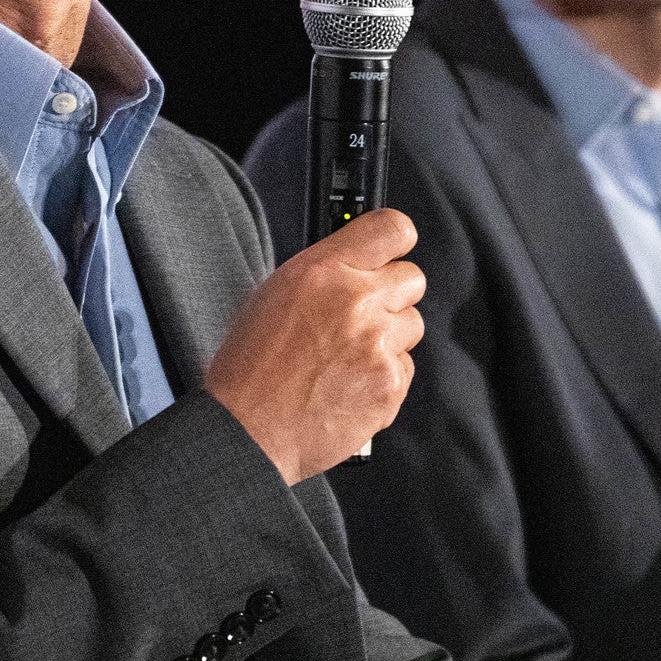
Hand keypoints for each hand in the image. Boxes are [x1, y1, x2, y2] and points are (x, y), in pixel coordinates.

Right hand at [205, 208, 425, 484]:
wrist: (247, 432)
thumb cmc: (250, 369)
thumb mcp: (273, 295)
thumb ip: (324, 273)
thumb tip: (355, 264)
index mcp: (322, 271)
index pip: (393, 228)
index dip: (395, 241)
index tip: (391, 253)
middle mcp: (356, 301)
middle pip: (413, 277)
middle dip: (392, 294)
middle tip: (364, 315)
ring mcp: (377, 344)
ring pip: (412, 324)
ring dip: (389, 337)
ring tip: (348, 357)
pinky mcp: (390, 384)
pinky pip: (405, 367)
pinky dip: (384, 375)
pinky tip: (350, 384)